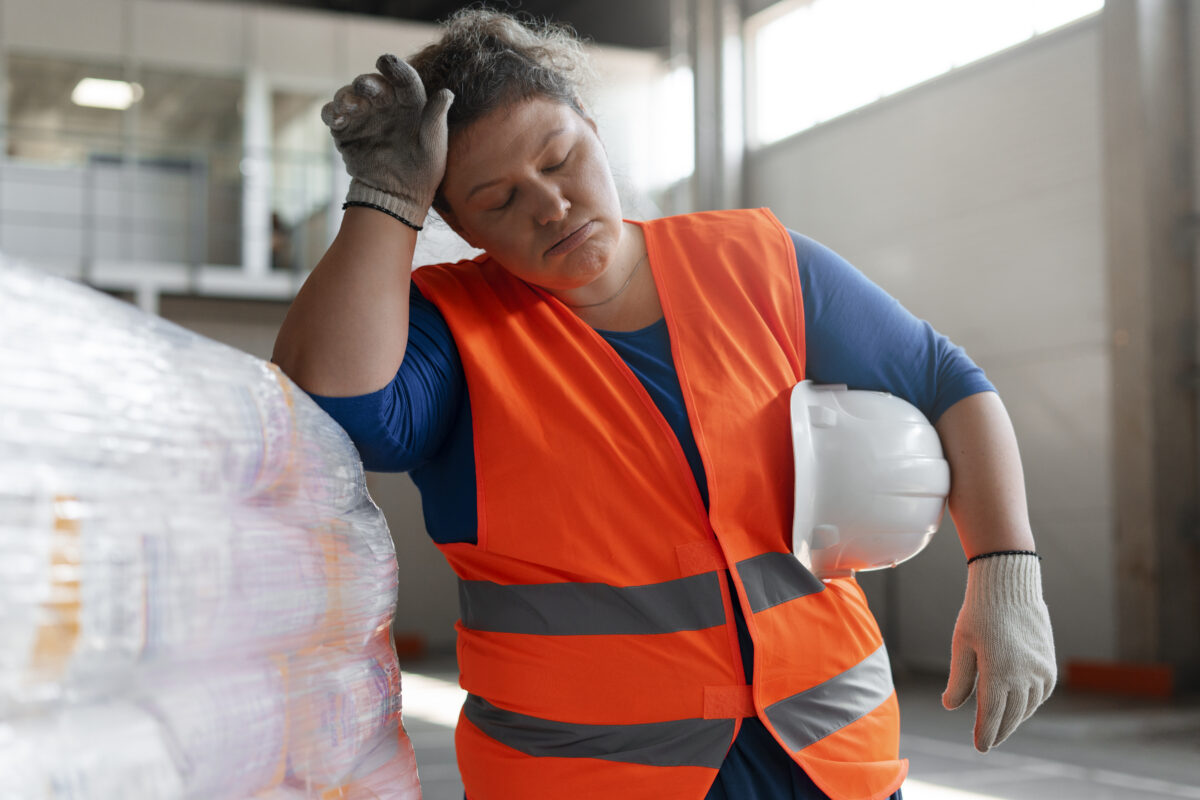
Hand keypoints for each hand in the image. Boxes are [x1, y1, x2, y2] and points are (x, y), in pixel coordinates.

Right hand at [321, 54, 453, 226]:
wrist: (397, 197)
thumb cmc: (422, 172)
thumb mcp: (433, 148)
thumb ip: (435, 120)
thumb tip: (447, 93)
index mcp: (410, 105)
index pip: (404, 81)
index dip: (396, 69)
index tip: (385, 61)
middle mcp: (385, 106)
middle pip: (372, 85)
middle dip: (367, 82)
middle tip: (363, 87)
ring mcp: (363, 116)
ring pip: (349, 95)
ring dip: (346, 96)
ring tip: (348, 106)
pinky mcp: (345, 130)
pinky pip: (332, 115)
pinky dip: (330, 112)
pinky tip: (335, 117)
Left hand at [942, 553, 1055, 751]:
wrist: (1009, 587)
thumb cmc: (978, 614)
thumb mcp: (961, 645)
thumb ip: (958, 680)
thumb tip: (951, 707)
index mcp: (997, 673)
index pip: (991, 716)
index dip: (985, 734)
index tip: (979, 747)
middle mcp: (1023, 677)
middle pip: (1011, 717)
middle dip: (999, 731)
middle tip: (988, 742)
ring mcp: (1040, 671)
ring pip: (1028, 708)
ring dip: (1015, 719)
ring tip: (1001, 726)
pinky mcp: (1049, 664)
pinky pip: (1041, 694)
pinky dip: (1030, 704)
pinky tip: (1019, 707)